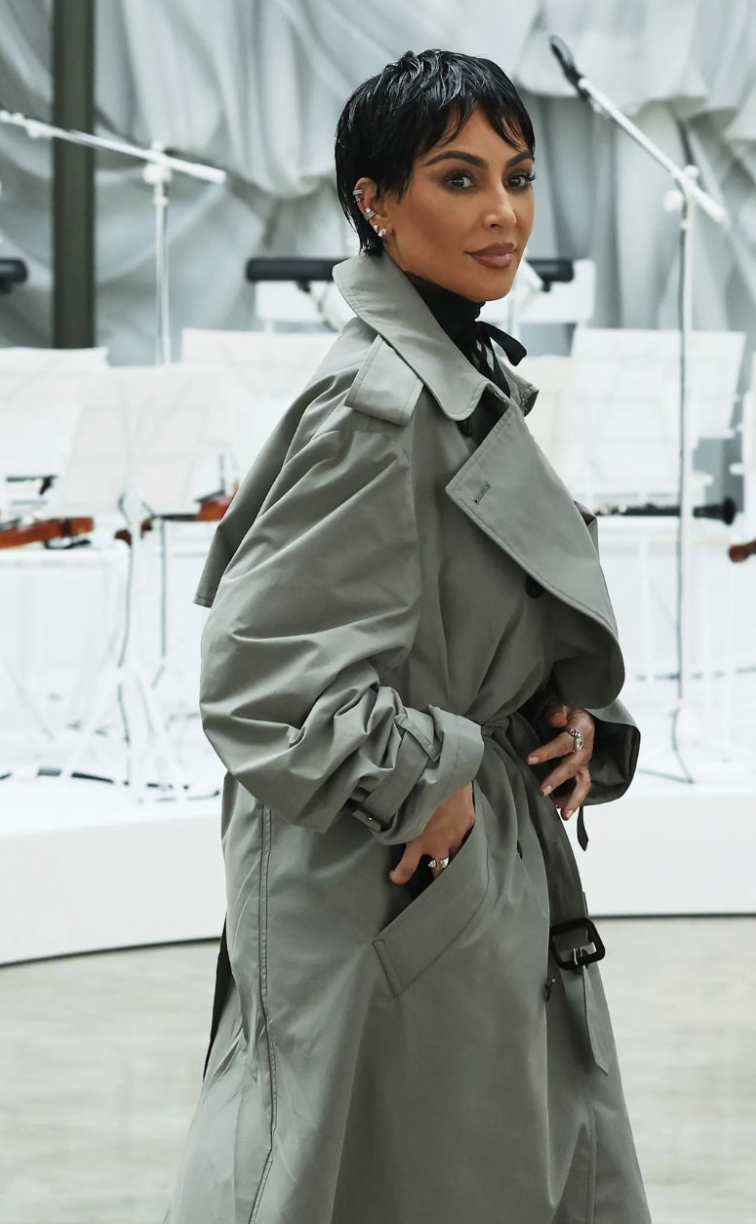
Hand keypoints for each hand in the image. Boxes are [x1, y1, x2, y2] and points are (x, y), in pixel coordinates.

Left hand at [389, 783, 474, 884]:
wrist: (447, 774)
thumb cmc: (421, 788)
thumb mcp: (406, 808)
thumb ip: (402, 823)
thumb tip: (391, 825)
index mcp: (420, 841)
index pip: (407, 868)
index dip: (399, 876)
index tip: (395, 876)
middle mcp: (440, 843)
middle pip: (439, 871)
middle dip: (435, 875)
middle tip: (431, 877)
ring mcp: (457, 835)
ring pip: (456, 855)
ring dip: (450, 854)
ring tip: (446, 853)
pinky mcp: (469, 823)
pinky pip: (466, 836)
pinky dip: (460, 836)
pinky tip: (457, 830)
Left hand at [526, 701, 593, 820]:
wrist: (583, 714)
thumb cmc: (569, 708)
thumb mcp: (564, 703)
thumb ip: (557, 710)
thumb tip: (555, 720)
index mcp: (582, 731)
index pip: (563, 743)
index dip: (547, 752)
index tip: (529, 759)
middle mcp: (586, 750)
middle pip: (573, 768)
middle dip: (558, 780)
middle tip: (542, 792)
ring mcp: (584, 763)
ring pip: (583, 784)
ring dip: (574, 800)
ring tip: (563, 815)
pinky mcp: (581, 771)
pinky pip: (579, 787)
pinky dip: (571, 800)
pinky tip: (560, 810)